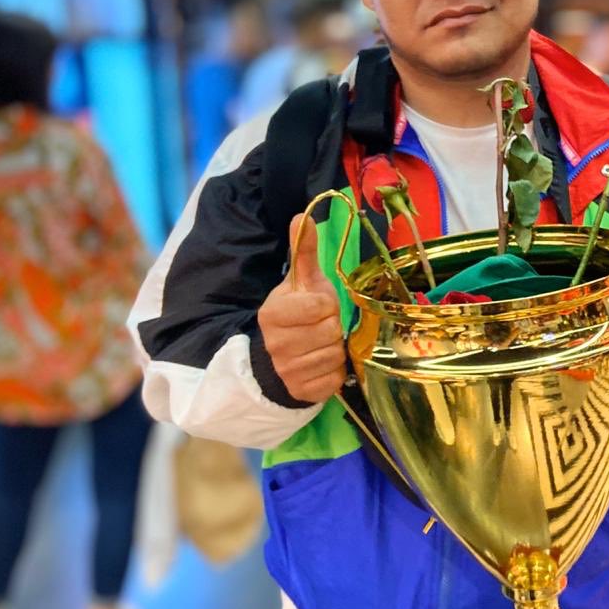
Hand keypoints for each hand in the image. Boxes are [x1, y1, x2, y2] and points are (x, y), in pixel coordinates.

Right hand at [258, 213, 345, 402]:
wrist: (278, 358)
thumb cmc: (295, 315)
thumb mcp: (298, 283)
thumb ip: (303, 252)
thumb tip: (302, 216)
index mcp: (273, 314)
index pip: (320, 306)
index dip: (326, 305)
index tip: (319, 307)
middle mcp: (276, 344)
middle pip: (330, 331)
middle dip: (332, 327)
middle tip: (321, 327)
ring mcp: (287, 371)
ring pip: (334, 355)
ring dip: (335, 349)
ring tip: (321, 344)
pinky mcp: (303, 392)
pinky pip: (335, 378)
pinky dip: (335, 371)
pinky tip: (322, 363)